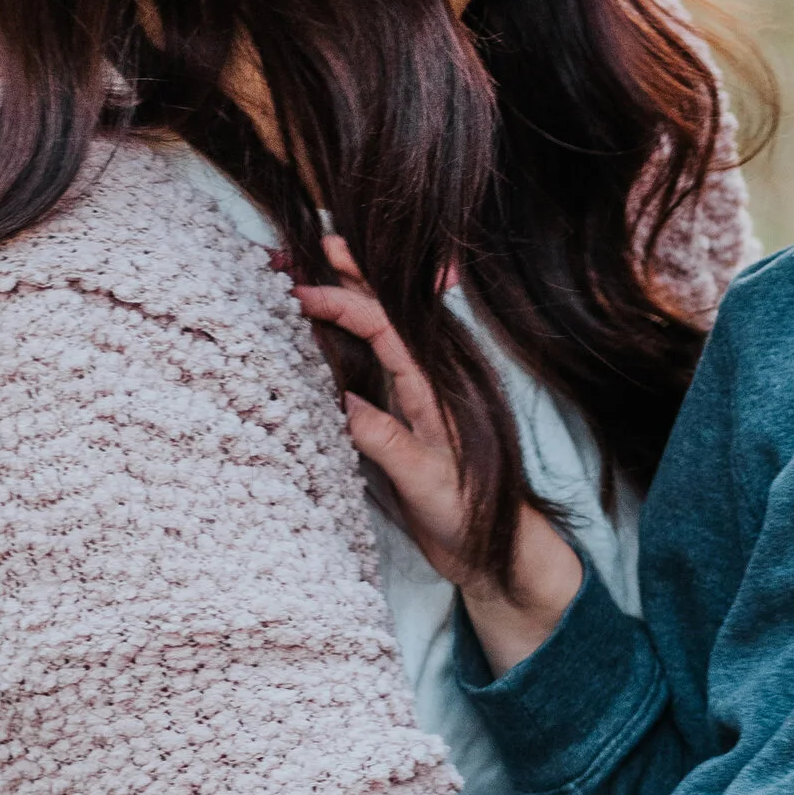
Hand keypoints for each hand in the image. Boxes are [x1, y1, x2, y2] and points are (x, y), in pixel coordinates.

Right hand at [282, 252, 581, 668]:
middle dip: (352, 278)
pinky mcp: (398, 420)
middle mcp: (423, 383)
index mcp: (433, 387)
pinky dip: (343, 344)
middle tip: (315, 243)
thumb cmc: (467, 511)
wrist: (489, 550)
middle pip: (385, 315)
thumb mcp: (423, 477)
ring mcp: (410, 398)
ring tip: (311, 272)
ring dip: (347, 303)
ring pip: (376, 336)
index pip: (387, 327)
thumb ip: (383, 437)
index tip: (304, 292)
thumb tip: (337, 401)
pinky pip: (369, 368)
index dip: (346, 303)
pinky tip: (318, 335)